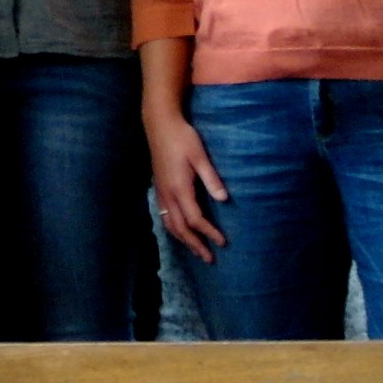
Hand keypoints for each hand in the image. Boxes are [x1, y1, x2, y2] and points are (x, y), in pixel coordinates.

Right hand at [148, 111, 227, 259]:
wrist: (159, 124)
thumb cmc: (182, 137)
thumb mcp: (200, 156)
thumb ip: (211, 178)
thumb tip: (224, 199)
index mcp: (179, 188)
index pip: (195, 219)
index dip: (209, 233)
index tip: (223, 242)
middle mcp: (167, 194)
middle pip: (180, 227)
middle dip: (194, 244)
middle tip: (209, 258)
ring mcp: (160, 192)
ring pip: (169, 223)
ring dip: (183, 239)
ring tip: (195, 249)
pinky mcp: (158, 187)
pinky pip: (163, 215)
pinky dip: (173, 228)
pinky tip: (180, 230)